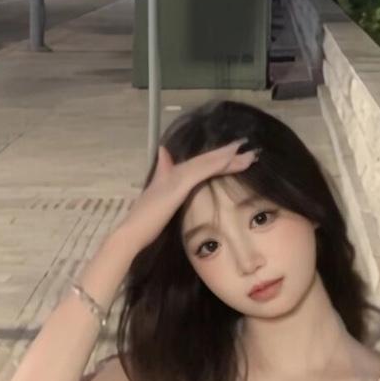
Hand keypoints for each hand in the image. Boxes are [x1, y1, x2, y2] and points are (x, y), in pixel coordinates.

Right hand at [121, 134, 257, 252]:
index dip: (215, 160)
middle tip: (248, 148)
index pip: (198, 166)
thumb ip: (162, 182)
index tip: (233, 156)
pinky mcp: (178, 184)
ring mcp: (176, 177)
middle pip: (204, 161)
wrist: (132, 232)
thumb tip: (163, 156)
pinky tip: (230, 157)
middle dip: (226, 155)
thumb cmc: (144, 225)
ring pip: (206, 162)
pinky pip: (202, 170)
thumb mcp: (158, 203)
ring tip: (246, 150)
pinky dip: (217, 162)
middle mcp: (173, 172)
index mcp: (170, 177)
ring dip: (226, 155)